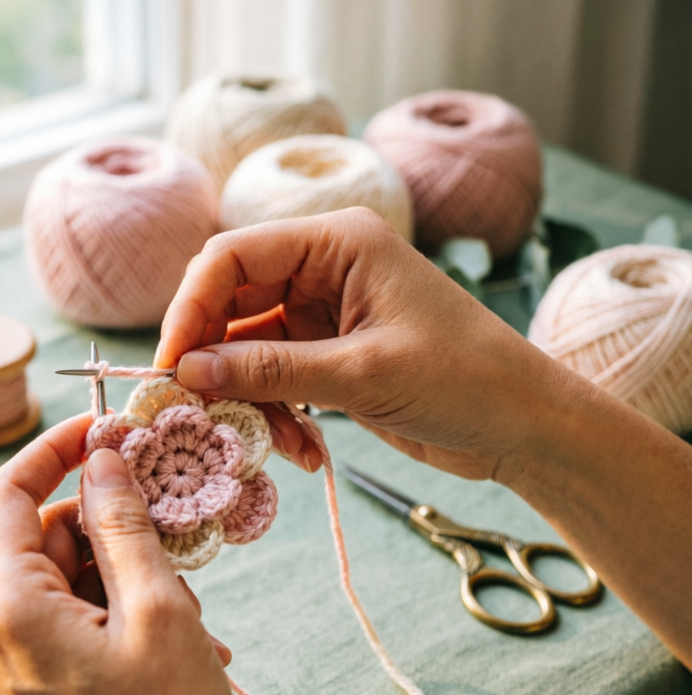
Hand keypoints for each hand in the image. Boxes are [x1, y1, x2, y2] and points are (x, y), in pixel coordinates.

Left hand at [0, 415, 280, 694]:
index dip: (55, 449)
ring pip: (61, 580)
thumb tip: (103, 457)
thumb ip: (123, 521)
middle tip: (173, 531)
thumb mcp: (158, 608)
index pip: (7, 494)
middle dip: (108, 524)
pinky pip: (65, 623)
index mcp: (7, 609)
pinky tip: (176, 640)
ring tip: (187, 613)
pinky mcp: (31, 693)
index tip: (105, 428)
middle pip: (41, 538)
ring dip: (123, 575)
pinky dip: (116, 612)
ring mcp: (6, 671)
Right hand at [155, 207, 579, 484]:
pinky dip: (277, 416)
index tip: (171, 366)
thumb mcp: (362, 373)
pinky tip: (305, 451)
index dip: (190, 308)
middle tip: (200, 411)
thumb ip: (270, 370)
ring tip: (279, 444)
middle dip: (214, 361)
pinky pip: (274, 381)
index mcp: (337, 243)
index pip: (231, 256)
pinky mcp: (328, 357)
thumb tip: (186, 371)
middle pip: (230, 305)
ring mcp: (323, 316)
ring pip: (247, 351)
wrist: (523, 426)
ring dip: (251, 401)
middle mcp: (323, 271)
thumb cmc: (465, 379)